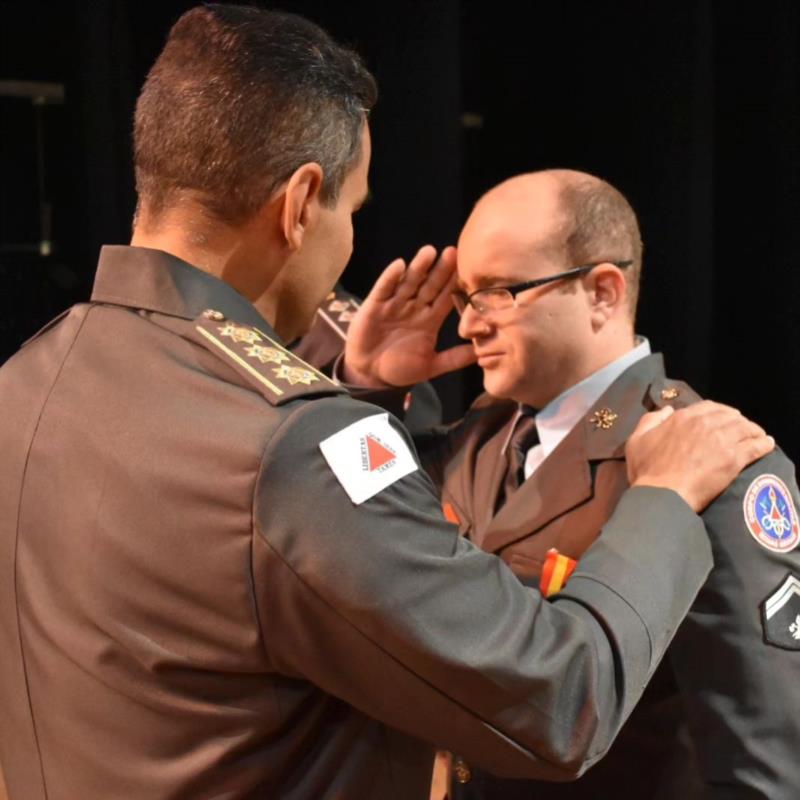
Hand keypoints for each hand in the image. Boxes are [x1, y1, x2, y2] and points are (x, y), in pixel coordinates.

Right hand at [342, 245, 475, 386]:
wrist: (371, 375)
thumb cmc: (400, 369)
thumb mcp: (431, 365)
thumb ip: (454, 358)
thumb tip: (481, 353)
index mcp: (429, 319)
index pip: (445, 298)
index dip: (455, 284)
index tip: (469, 269)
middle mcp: (414, 308)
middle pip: (429, 285)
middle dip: (440, 270)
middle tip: (453, 252)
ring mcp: (394, 305)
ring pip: (409, 283)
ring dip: (418, 267)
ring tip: (429, 252)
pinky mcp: (375, 306)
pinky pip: (384, 289)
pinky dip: (390, 278)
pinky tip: (399, 265)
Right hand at [626, 401, 774, 511]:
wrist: (662, 495)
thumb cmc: (646, 470)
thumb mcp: (636, 440)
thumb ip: (650, 420)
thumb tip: (668, 410)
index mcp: (682, 418)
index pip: (708, 407)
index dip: (719, 411)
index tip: (723, 418)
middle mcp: (705, 424)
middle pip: (730, 415)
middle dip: (737, 420)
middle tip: (741, 428)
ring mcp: (722, 440)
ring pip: (746, 428)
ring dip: (753, 430)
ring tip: (757, 436)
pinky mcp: (734, 459)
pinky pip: (756, 446)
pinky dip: (764, 443)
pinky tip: (767, 445)